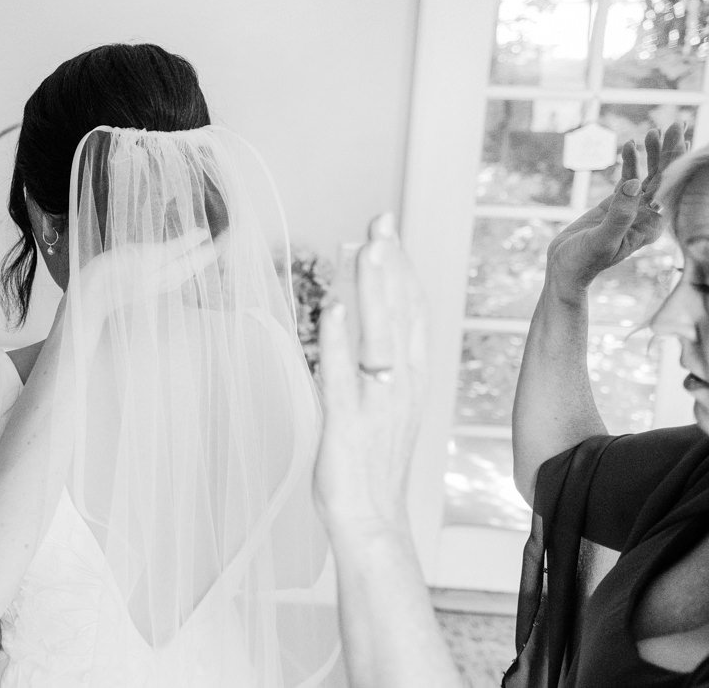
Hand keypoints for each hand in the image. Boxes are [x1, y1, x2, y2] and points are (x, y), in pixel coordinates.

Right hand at [72, 226, 216, 315]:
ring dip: (201, 254)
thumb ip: (177, 246)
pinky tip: (181, 254)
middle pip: (201, 263)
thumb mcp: (149, 255)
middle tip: (228, 232)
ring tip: (212, 242)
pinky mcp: (149, 282)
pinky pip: (177, 270)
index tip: (235, 228)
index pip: (207, 256)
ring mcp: (160, 283)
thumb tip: (202, 234)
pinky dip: (186, 258)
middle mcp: (172, 280)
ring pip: (190, 267)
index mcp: (174, 272)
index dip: (221, 243)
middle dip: (215, 249)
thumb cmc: (117, 272)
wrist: (93, 294)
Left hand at [314, 214, 426, 537]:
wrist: (374, 524)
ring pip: (378, 337)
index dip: (401, 271)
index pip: (411, 314)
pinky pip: (342, 376)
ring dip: (373, 290)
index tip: (388, 233)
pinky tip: (333, 309)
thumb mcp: (385, 408)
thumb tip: (364, 329)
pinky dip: (338, 341)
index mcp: (409, 380)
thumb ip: (382, 369)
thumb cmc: (372, 468)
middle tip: (381, 220)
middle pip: (400, 314)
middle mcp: (400, 386)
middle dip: (391, 264)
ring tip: (367, 247)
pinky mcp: (346, 424)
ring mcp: (376, 404)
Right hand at [545, 123, 685, 295]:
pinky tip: (628, 146)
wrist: (564, 270)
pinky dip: (630, 163)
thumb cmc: (584, 261)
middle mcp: (647, 216)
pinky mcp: (615, 206)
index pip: (668, 186)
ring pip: (647, 177)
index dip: (675, 159)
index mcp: (651, 224)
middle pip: (663, 178)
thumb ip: (620, 213)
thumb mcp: (603, 239)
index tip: (678, 135)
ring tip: (652, 132)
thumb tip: (634, 182)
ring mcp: (631, 210)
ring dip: (651, 154)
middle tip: (673, 125)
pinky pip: (627, 180)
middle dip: (669, 151)